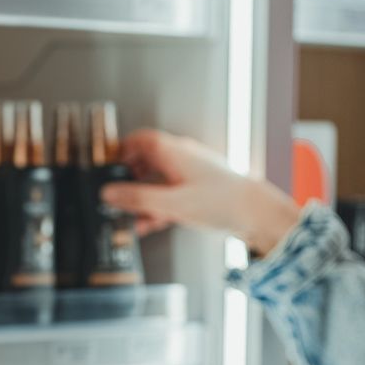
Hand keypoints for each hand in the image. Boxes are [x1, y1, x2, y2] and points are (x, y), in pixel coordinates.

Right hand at [100, 129, 301, 253]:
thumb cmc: (223, 202)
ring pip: (158, 181)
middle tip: (113, 196)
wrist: (259, 215)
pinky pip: (171, 195)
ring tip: (129, 217)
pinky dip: (158, 207)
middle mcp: (183, 158)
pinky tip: (149, 225)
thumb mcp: (171, 203)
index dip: (120, 151)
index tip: (105, 167)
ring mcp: (192, 174)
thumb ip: (137, 199)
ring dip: (142, 198)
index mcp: (174, 151)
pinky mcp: (200, 192)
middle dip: (128, 179)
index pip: (140, 140)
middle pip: (147, 161)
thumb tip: (109, 194)